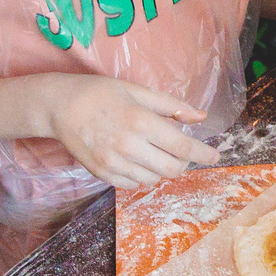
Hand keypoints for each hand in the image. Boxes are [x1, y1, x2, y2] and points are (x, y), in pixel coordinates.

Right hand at [39, 77, 219, 189]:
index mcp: (142, 122)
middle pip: (173, 168)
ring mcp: (115, 163)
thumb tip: (200, 117)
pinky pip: (133, 184)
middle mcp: (130, 146)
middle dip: (184, 162)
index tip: (216, 156)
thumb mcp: (138, 91)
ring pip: (154, 179)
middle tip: (181, 151)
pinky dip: (142, 176)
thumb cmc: (101, 93)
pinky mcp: (102, 174)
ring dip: (162, 169)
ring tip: (155, 152)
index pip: (183, 147)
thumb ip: (171, 106)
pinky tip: (137, 160)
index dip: (204, 154)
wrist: (60, 106)